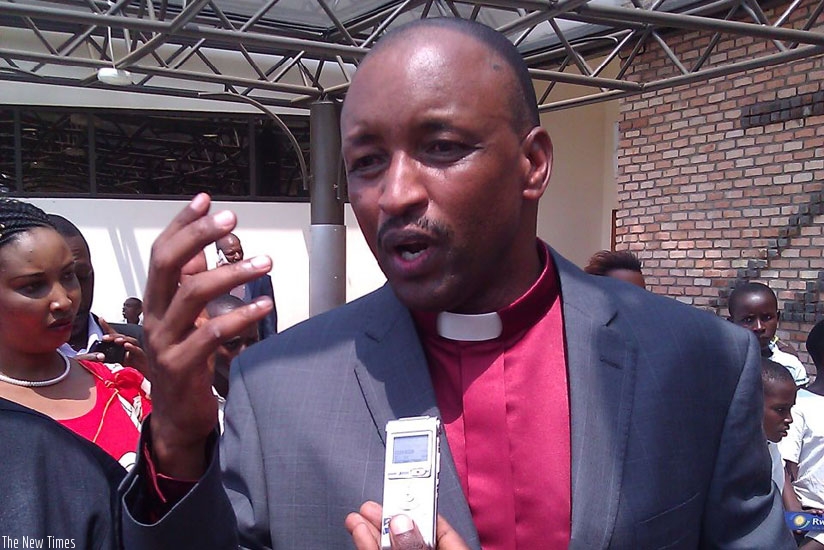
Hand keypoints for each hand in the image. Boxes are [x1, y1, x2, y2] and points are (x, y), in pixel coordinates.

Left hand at [97, 317, 148, 375]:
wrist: (141, 379)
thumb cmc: (130, 369)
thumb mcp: (115, 362)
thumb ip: (107, 357)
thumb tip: (95, 355)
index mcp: (123, 346)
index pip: (115, 334)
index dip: (107, 327)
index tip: (100, 319)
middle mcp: (130, 346)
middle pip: (122, 337)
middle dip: (113, 336)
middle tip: (104, 338)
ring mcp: (137, 350)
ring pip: (131, 341)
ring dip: (123, 339)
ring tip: (116, 340)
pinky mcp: (142, 357)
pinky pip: (138, 350)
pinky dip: (132, 348)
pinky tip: (126, 346)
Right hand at [143, 193, 273, 477]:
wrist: (176, 419)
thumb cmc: (187, 363)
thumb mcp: (186, 320)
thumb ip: (190, 284)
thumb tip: (202, 247)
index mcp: (156, 301)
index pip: (162, 252)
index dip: (181, 224)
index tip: (205, 199)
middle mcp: (154, 316)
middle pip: (168, 264)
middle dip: (199, 235)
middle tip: (231, 217)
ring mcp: (164, 341)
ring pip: (192, 294)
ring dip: (231, 273)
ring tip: (266, 261)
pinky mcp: (180, 366)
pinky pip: (211, 334)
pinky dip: (241, 316)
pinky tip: (264, 304)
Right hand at [345, 501, 468, 549]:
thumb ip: (419, 546)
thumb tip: (401, 524)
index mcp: (454, 549)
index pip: (438, 523)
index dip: (416, 503)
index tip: (398, 487)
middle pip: (409, 532)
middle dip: (387, 516)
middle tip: (372, 502)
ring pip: (392, 546)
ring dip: (372, 530)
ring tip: (358, 515)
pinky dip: (368, 545)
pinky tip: (360, 531)